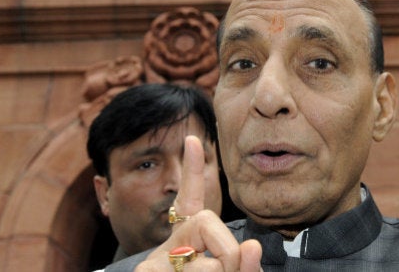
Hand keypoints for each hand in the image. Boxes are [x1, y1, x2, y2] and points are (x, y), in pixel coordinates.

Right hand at [135, 136, 261, 271]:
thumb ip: (246, 266)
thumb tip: (252, 246)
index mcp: (191, 241)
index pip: (192, 200)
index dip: (193, 168)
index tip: (192, 139)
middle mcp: (170, 244)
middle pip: (207, 221)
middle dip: (229, 255)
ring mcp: (154, 259)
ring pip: (207, 261)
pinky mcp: (146, 271)